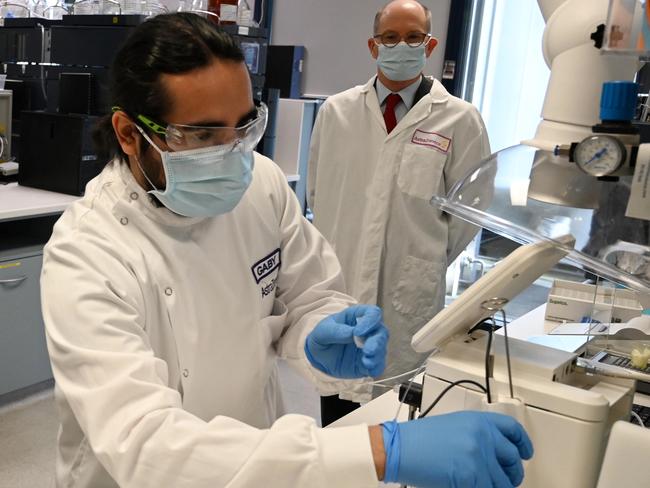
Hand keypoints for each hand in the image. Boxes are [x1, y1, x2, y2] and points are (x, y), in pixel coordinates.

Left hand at [304, 305, 387, 378]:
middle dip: (377, 341)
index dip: (370, 321)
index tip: (358, 332)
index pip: (373, 313)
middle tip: (368, 350)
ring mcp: (369, 348)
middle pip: (381, 332)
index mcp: (357, 317)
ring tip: (366, 362)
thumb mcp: (321, 332)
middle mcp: (368, 331)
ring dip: (377, 356)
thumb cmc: (322, 338)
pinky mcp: (368, 363)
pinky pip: (378, 366)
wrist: (318, 357)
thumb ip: (335, 331)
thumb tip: (352, 333)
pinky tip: (369, 371)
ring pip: (381, 350)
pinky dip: (376, 368)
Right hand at [382, 411, 533, 487]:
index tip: (525, 454)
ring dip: (494, 487)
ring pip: (502, 483)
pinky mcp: (471, 476)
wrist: (400, 448)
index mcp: (478, 421)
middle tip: (505, 481)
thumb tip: (495, 455)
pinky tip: (468, 485)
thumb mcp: (455, 426)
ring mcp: (479, 456)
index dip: (523, 444)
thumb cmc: (420, 439)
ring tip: (482, 483)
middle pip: (513, 461)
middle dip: (512, 475)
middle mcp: (483, 436)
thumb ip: (477, 436)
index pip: (513, 430)